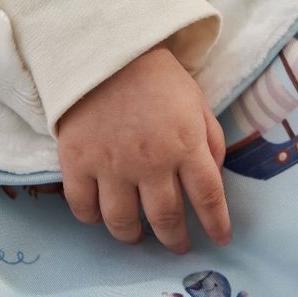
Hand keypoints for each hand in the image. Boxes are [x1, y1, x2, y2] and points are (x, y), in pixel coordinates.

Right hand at [57, 45, 230, 252]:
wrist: (105, 50)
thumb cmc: (156, 78)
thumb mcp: (197, 103)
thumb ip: (210, 142)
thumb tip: (212, 179)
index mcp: (185, 145)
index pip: (208, 198)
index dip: (217, 225)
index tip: (220, 240)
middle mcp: (150, 162)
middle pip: (166, 218)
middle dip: (175, 239)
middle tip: (177, 245)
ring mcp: (111, 165)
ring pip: (123, 222)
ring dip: (133, 236)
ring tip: (137, 235)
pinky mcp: (77, 163)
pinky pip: (83, 208)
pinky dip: (93, 219)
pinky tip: (101, 215)